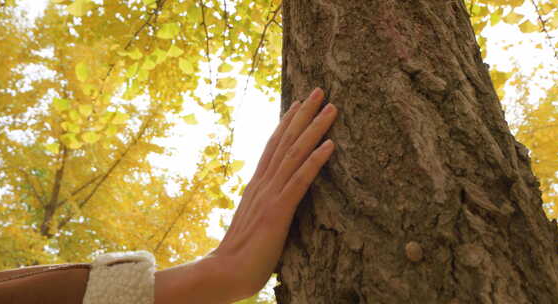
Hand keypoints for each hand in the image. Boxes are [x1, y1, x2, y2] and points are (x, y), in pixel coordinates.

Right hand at [154, 88, 337, 303]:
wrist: (226, 272)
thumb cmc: (243, 251)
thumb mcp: (255, 219)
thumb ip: (265, 203)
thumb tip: (276, 196)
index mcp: (258, 184)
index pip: (274, 146)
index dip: (288, 123)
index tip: (300, 103)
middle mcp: (263, 183)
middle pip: (285, 141)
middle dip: (304, 114)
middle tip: (320, 91)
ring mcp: (270, 195)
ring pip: (295, 154)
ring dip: (314, 129)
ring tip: (331, 108)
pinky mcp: (278, 211)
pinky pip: (300, 181)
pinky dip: (316, 160)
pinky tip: (330, 144)